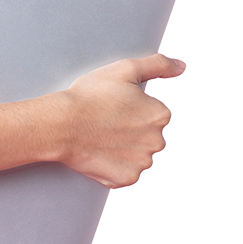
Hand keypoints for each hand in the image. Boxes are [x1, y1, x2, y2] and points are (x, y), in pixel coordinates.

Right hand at [54, 55, 182, 187]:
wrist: (61, 124)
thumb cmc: (90, 95)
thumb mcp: (124, 69)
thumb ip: (158, 64)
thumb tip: (181, 67)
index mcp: (161, 115)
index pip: (151, 113)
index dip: (130, 108)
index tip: (112, 106)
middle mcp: (157, 142)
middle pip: (146, 135)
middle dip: (130, 130)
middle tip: (104, 121)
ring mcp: (142, 163)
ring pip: (136, 154)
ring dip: (122, 148)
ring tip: (99, 136)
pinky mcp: (126, 179)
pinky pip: (124, 172)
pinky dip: (113, 165)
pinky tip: (98, 152)